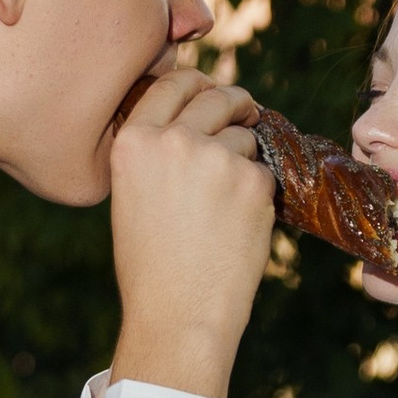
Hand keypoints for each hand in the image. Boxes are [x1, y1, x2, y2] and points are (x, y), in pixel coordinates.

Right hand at [106, 59, 273, 397]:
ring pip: (245, 137)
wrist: (178, 315)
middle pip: (216, 96)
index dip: (196, 82)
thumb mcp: (133, 195)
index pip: (171, 84)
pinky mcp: (254, 182)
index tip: (209, 89)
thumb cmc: (150, 266)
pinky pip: (264, 173)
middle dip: (235, 102)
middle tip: (245, 111)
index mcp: (135, 141)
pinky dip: (258, 194)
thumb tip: (197, 118)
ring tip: (224, 207)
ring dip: (244, 158)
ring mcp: (218, 158)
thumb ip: (157, 152)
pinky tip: (238, 228)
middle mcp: (175, 140)